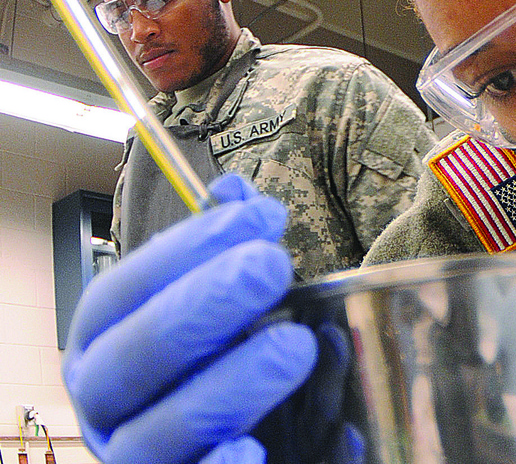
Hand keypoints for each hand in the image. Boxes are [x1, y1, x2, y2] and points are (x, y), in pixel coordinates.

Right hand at [62, 174, 363, 463]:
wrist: (233, 443)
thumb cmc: (214, 363)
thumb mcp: (216, 305)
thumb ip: (221, 254)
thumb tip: (235, 190)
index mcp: (104, 344)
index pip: (123, 292)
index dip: (187, 248)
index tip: (262, 218)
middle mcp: (106, 404)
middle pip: (131, 361)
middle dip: (202, 307)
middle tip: (273, 266)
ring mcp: (135, 458)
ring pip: (155, 434)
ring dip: (226, 386)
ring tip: (297, 344)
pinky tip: (254, 448)